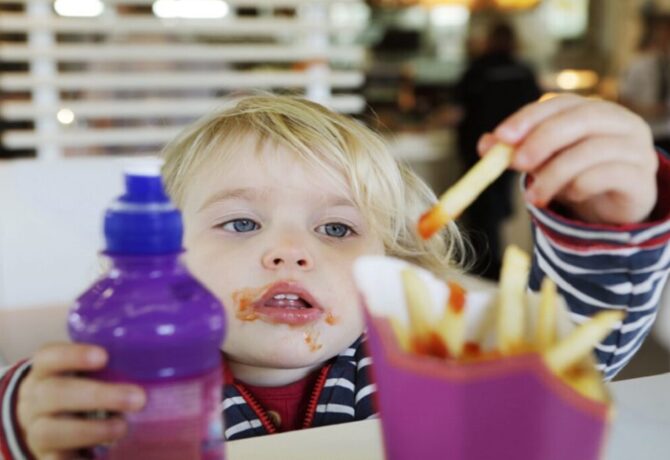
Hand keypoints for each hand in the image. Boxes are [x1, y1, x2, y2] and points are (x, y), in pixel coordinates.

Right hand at [16, 343, 145, 459]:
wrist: (47, 421)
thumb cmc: (80, 387)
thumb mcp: (87, 372)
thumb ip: (113, 366)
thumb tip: (165, 358)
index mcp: (45, 371)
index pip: (49, 357)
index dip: (73, 356)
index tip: (104, 356)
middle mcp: (35, 399)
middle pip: (54, 393)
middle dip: (97, 396)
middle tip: (138, 398)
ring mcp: (37, 430)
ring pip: (50, 431)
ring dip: (90, 431)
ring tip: (123, 428)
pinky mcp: (47, 456)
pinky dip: (81, 459)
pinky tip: (106, 454)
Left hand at [478, 94, 658, 224]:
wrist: (615, 207)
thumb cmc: (577, 175)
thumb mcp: (543, 162)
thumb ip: (516, 151)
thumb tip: (485, 145)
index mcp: (591, 109)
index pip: (559, 103)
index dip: (529, 118)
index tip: (501, 137)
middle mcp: (618, 121)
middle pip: (580, 119)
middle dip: (542, 140)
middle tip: (517, 164)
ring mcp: (635, 146)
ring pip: (593, 149)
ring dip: (555, 173)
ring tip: (534, 197)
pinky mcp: (642, 176)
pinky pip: (609, 174)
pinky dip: (581, 185)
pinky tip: (569, 196)